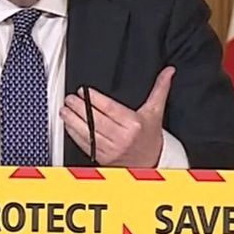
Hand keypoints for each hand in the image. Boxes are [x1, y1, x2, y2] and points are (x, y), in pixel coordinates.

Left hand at [60, 66, 174, 166]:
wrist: (151, 162)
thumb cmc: (150, 136)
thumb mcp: (156, 111)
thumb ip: (160, 89)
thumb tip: (168, 71)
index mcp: (134, 124)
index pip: (109, 109)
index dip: (94, 99)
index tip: (84, 91)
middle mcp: (122, 138)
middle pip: (96, 120)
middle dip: (79, 108)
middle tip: (70, 98)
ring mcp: (111, 149)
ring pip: (87, 133)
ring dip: (72, 120)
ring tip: (65, 109)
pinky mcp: (102, 157)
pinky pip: (85, 144)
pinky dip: (74, 133)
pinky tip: (68, 124)